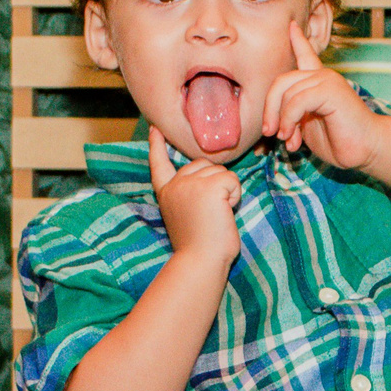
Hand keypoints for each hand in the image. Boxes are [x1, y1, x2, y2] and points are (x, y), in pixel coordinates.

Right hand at [149, 137, 241, 267]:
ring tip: (217, 215)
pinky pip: (233, 180)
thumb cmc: (199, 246)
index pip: (159, 163)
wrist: (200, 261)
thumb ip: (190, 194)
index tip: (155, 129)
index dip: (157, 145)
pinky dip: (236, 196)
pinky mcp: (209, 186)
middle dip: (215, 183)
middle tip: (211, 213)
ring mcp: (191, 183)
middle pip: (204, 165)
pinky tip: (225, 213)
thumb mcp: (185, 215)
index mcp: (166, 192)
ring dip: (227, 192)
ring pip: (221, 172)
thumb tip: (211, 179)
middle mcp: (176, 184)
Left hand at [265, 20, 390, 172]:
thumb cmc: (339, 141)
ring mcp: (327, 79)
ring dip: (283, 122)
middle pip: (281, 82)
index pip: (306, 55)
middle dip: (270, 109)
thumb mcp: (307, 126)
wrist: (366, 149)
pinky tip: (294, 139)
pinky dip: (289, 121)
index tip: (291, 25)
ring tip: (289, 142)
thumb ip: (292, 115)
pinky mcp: (330, 89)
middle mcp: (323, 76)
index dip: (298, 40)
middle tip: (269, 132)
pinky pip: (297, 101)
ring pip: (287, 93)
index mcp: (319, 82)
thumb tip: (273, 123)